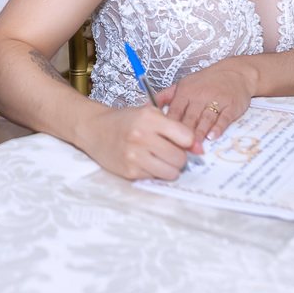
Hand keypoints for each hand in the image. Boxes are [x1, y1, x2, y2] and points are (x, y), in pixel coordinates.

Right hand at [78, 103, 193, 180]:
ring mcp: (134, 156)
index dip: (188, 142)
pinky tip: (144, 162)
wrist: (94, 129)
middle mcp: (141, 136)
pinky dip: (154, 172)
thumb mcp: (148, 114)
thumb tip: (198, 149)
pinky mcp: (130, 171)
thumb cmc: (124, 121)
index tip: (183, 142)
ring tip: (159, 158)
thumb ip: (174, 128)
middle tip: (168, 151)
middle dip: (179, 157)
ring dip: (169, 167)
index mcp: (149, 118)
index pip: (186, 137)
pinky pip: (155, 177)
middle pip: (180, 158)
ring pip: (171, 172)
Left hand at [158, 60, 256, 151]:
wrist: (235, 72)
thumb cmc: (206, 80)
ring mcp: (216, 100)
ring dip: (200, 133)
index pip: (175, 110)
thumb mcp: (183, 84)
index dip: (169, 125)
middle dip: (183, 134)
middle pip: (189, 117)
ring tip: (194, 146)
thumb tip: (145, 106)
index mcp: (185, 92)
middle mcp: (200, 96)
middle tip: (178, 149)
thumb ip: (164, 96)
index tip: (163, 139)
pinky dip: (218, 127)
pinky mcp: (231, 106)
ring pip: (205, 118)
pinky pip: (223, 118)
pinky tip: (213, 136)